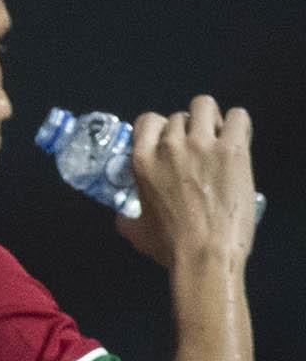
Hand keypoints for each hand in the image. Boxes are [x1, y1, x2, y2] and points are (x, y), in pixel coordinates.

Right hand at [118, 96, 255, 267]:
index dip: (161, 127)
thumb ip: (126, 217)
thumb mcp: (136, 231)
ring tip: (218, 137)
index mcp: (142, 161)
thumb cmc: (170, 246)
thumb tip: (122, 217)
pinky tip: (237, 139)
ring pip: (204, 106)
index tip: (170, 141)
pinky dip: (237, 124)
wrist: (207, 254)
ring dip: (211, 119)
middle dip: (189, 128)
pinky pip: (237, 117)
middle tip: (199, 148)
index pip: (148, 120)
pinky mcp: (232, 150)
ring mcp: (201, 145)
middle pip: (179, 116)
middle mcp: (168, 146)